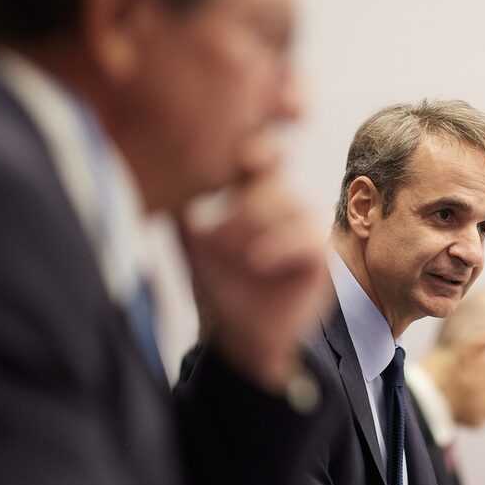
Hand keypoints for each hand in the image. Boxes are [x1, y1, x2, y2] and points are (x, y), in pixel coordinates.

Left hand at [178, 134, 327, 393]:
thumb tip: (164, 175)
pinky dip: (281, 246)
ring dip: (256, 230)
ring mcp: (304, 228)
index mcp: (252, 194)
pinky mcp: (320, 256)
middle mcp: (283, 206)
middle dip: (241, 210)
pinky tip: (257, 261)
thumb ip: (186, 209)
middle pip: (271, 183)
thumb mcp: (192, 245)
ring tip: (239, 258)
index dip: (258, 150)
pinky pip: (308, 237)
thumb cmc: (215, 284)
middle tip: (215, 241)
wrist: (237, 335)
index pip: (260, 157)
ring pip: (290, 206)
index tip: (246, 158)